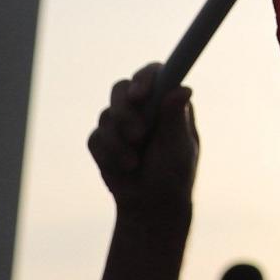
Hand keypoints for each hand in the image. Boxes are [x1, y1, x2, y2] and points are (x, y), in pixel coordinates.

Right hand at [89, 64, 198, 223]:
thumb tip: (184, 89)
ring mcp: (121, 121)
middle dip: (125, 112)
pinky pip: (95, 138)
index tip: (140, 96)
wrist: (150, 205)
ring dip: (118, 141)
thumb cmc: (173, 175)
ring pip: (106, 114)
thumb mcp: (178, 148)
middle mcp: (143, 106)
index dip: (144, 79)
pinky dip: (107, 155)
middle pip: (121, 89)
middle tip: (138, 136)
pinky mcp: (103, 139)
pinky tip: (122, 168)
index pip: (154, 74)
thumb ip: (175, 119)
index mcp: (166, 102)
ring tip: (134, 162)